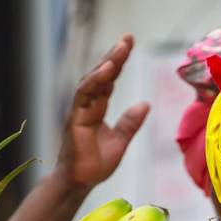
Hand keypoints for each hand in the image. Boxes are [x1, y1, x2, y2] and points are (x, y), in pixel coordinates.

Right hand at [55, 35, 150, 189]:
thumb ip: (130, 123)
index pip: (108, 80)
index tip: (129, 44)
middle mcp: (87, 105)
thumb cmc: (95, 164)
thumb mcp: (120, 141)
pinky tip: (107, 69)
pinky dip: (95, 81)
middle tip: (128, 38)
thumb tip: (145, 104)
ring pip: (92, 81)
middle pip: (101, 75)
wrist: (80, 182)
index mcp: (97, 108)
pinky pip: (84, 95)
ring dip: (106, 64)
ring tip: (120, 49)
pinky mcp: (75, 118)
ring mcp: (79, 110)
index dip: (118, 62)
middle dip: (114, 55)